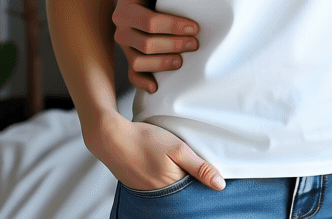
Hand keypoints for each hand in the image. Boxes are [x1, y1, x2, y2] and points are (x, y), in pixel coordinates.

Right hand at [89, 110, 223, 190]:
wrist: (112, 138)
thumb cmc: (146, 140)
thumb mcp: (178, 149)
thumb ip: (199, 167)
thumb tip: (220, 185)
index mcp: (171, 185)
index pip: (195, 191)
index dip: (204, 182)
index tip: (213, 175)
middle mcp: (159, 193)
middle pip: (182, 191)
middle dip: (192, 182)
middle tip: (198, 168)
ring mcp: (146, 190)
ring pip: (170, 189)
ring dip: (178, 180)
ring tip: (181, 166)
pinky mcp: (138, 184)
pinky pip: (157, 186)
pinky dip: (164, 178)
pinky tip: (165, 167)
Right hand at [112, 0, 198, 93]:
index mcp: (124, 7)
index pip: (148, 22)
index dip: (172, 27)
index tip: (194, 27)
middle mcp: (121, 28)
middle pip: (145, 44)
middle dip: (173, 45)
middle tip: (195, 43)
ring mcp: (125, 43)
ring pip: (139, 61)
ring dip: (162, 64)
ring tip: (183, 60)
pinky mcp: (131, 52)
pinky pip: (132, 72)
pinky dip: (141, 82)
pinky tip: (156, 87)